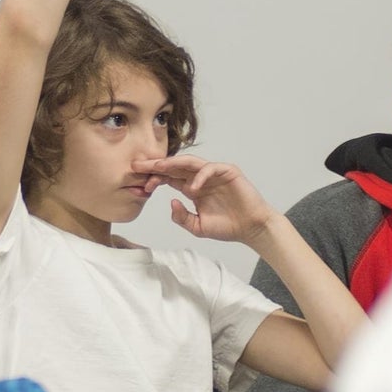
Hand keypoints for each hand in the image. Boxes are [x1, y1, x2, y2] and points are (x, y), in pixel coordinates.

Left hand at [133, 154, 275, 245]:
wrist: (251, 228)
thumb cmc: (227, 227)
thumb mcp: (198, 226)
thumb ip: (182, 217)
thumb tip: (170, 202)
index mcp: (192, 188)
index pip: (169, 178)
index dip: (155, 178)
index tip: (141, 183)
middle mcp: (200, 178)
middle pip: (175, 167)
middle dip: (157, 165)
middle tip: (139, 165)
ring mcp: (214, 173)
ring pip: (190, 163)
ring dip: (174, 163)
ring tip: (159, 167)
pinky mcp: (228, 172)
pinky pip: (210, 169)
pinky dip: (200, 176)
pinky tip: (192, 187)